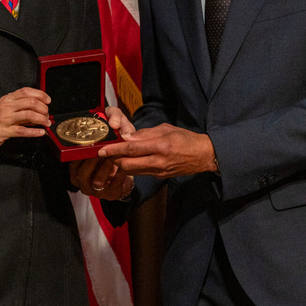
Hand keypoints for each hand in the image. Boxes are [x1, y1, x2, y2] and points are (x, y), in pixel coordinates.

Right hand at [0, 87, 50, 163]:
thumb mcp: (4, 109)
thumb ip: (20, 108)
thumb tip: (38, 109)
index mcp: (7, 99)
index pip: (26, 91)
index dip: (40, 94)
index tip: (48, 100)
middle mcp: (6, 106)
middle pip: (30, 102)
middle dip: (43, 108)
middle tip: (47, 114)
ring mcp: (5, 118)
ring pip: (28, 114)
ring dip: (41, 119)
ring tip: (46, 123)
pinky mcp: (4, 131)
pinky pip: (23, 131)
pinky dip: (34, 132)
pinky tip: (41, 132)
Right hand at [67, 107, 134, 199]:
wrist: (132, 157)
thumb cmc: (118, 140)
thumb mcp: (116, 123)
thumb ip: (114, 116)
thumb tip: (113, 123)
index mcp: (77, 164)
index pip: (72, 162)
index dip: (80, 156)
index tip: (90, 146)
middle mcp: (83, 179)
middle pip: (81, 174)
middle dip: (92, 162)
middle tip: (102, 151)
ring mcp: (97, 189)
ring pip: (97, 182)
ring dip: (107, 168)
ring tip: (115, 157)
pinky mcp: (111, 194)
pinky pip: (114, 187)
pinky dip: (120, 176)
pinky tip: (125, 167)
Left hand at [97, 123, 217, 177]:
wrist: (203, 155)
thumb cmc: (185, 138)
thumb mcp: (166, 129)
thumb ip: (146, 133)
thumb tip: (128, 137)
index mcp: (160, 146)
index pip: (132, 149)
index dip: (115, 149)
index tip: (101, 149)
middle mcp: (158, 161)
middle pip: (128, 164)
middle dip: (114, 159)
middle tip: (105, 152)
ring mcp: (159, 171)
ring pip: (132, 171)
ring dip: (121, 164)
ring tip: (114, 156)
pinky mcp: (159, 177)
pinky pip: (140, 173)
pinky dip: (131, 167)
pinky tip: (128, 160)